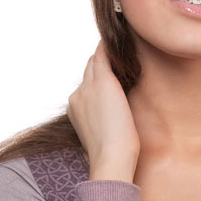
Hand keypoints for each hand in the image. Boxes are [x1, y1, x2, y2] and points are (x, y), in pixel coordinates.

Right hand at [67, 39, 140, 181]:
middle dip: (102, 63)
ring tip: (125, 47)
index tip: (113, 74)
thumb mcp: (102, 136)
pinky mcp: (103, 82)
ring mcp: (88, 87)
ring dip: (108, 55)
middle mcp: (77, 94)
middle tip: (122, 57)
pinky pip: (104, 55)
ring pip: (96, 61)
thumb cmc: (112, 155)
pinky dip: (111, 48)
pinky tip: (122, 42)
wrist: (111, 159)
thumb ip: (101, 121)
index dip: (98, 79)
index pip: (86, 84)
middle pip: (89, 69)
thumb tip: (112, 118)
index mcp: (75, 108)